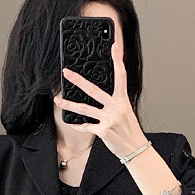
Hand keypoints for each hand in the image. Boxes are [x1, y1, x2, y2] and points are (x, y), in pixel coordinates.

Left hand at [53, 36, 147, 159]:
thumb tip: (98, 95)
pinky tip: (71, 121)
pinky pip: (86, 126)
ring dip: (69, 104)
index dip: (117, 59)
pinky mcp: (103, 131)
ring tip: (58, 100)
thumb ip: (114, 102)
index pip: (121, 75)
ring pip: (85, 108)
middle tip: (67, 72)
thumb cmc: (129, 130)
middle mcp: (116, 107)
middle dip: (78, 80)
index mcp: (123, 100)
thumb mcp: (125, 111)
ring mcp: (109, 119)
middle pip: (94, 90)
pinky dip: (78, 125)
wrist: (135, 148)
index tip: (113, 45)